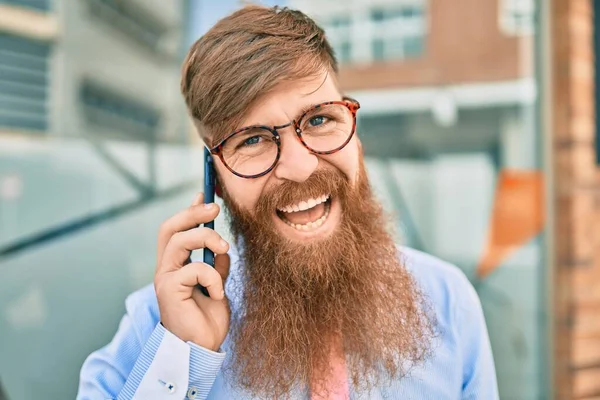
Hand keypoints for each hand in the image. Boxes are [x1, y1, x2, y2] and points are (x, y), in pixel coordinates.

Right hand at [154, 193, 230, 350]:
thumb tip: (221, 246)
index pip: (176, 229)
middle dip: (191, 213)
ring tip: (224, 248)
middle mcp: (166, 268)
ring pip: (178, 241)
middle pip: (169, 228)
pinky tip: (217, 294)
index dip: (189, 210)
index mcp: (176, 265)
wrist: (202, 347)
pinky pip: (194, 269)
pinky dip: (213, 277)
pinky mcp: (169, 290)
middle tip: (214, 208)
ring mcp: (165, 278)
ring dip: (206, 237)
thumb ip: (216, 264)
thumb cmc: (206, 318)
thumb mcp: (217, 284)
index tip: (204, 193)